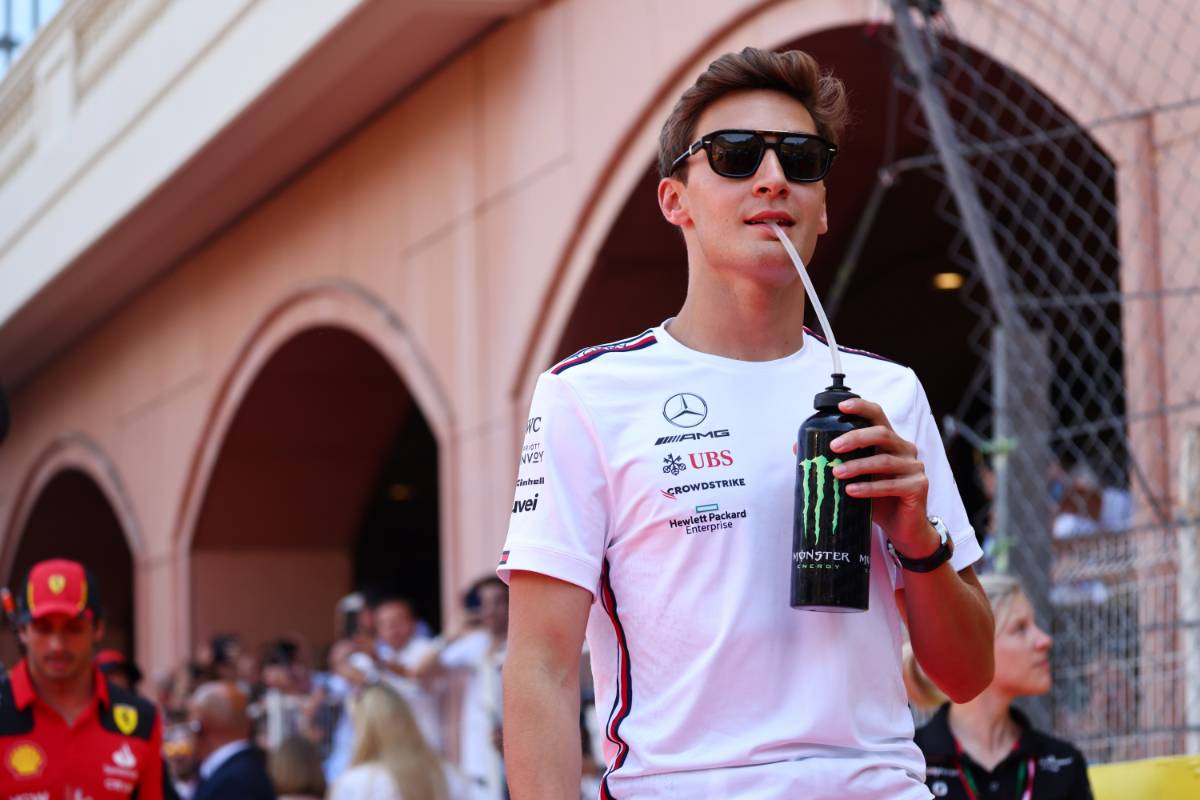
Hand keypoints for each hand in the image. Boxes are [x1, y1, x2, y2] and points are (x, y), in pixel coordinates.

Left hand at [827, 397, 938, 557]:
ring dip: (857, 465)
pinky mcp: (918, 487)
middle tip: (832, 447)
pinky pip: (891, 485)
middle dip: (855, 438)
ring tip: (836, 472)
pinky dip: (869, 488)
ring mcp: (914, 467)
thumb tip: (798, 448)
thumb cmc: (878, 499)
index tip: (840, 406)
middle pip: (881, 434)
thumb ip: (836, 461)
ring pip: (884, 460)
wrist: (903, 528)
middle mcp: (905, 449)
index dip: (861, 407)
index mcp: (890, 441)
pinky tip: (852, 491)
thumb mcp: (855, 478)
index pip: (878, 416)